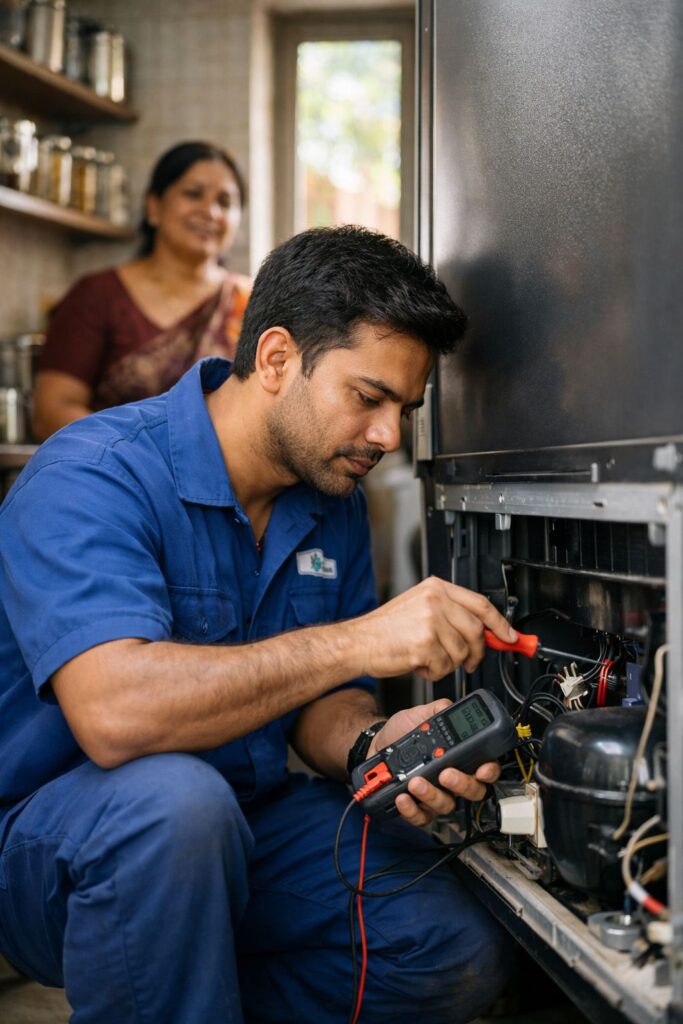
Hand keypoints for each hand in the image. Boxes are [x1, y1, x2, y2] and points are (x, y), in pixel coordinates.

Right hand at [352, 576, 515, 680]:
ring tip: (429, 658)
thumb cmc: (385, 629)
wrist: (357, 642)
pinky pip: (445, 666)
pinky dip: (435, 671)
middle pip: (476, 630)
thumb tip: (485, 630)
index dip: (500, 623)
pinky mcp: (424, 644)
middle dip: (477, 652)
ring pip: (462, 652)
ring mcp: (430, 621)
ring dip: (449, 663)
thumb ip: (451, 613)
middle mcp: (435, 601)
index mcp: (436, 588)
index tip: (511, 636)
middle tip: (469, 661)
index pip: (480, 603)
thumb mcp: (418, 607)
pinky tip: (419, 664)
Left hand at [367, 698, 500, 827]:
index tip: (482, 770)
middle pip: (472, 792)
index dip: (489, 771)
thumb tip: (448, 706)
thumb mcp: (418, 716)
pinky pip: (421, 816)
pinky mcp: (416, 806)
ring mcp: (435, 795)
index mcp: (458, 757)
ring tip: (415, 781)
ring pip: (446, 805)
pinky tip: (403, 796)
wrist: (376, 743)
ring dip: (432, 795)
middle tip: (446, 774)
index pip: (485, 768)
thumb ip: (436, 710)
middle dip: (462, 785)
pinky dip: (412, 809)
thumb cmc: (400, 732)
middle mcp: (451, 779)